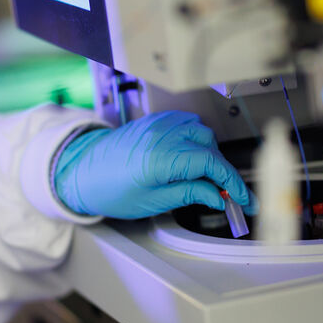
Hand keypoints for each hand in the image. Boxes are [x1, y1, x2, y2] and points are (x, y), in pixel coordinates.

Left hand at [54, 111, 255, 219]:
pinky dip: (195, 138)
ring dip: (209, 152)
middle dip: (221, 170)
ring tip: (206, 177)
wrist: (80, 173)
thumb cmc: (109, 190)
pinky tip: (192, 157)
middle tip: (225, 194)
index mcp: (160, 158)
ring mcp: (156, 124)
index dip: (232, 182)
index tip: (242, 199)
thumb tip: (218, 196)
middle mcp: (160, 135)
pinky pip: (185, 123)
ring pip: (200, 131)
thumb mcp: (153, 202)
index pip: (210, 164)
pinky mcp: (152, 121)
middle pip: (208, 146)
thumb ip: (189, 193)